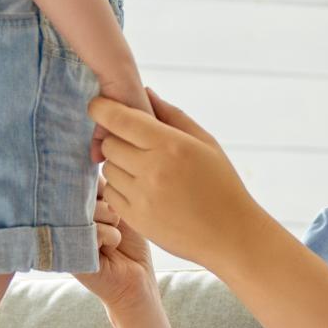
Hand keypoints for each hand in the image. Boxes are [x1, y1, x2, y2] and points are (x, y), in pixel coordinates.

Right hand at [73, 180, 158, 320]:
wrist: (135, 278)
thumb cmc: (130, 238)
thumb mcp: (117, 203)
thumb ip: (102, 183)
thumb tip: (92, 157)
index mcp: (72, 203)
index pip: (78, 177)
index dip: (97, 183)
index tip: (108, 194)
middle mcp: (63, 217)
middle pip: (84, 190)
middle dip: (108, 202)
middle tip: (114, 218)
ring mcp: (63, 235)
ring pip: (91, 209)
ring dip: (112, 219)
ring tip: (113, 234)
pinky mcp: (69, 254)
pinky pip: (94, 230)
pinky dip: (111, 236)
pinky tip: (110, 248)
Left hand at [90, 88, 266, 267]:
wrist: (230, 235)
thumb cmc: (222, 184)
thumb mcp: (206, 143)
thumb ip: (173, 115)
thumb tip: (145, 92)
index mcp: (171, 145)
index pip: (120, 119)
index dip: (102, 109)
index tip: (97, 106)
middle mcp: (153, 169)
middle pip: (109, 143)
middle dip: (116, 139)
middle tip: (134, 145)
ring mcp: (142, 196)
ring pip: (108, 169)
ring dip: (119, 165)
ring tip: (144, 171)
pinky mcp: (136, 219)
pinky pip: (111, 194)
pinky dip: (121, 188)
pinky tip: (143, 190)